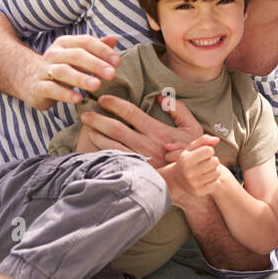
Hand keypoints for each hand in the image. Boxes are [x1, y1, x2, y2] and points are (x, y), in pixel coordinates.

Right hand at [23, 34, 121, 110]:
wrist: (27, 80)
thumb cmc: (60, 67)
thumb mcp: (77, 56)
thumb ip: (96, 48)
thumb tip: (114, 39)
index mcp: (65, 43)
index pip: (85, 42)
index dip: (102, 50)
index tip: (117, 61)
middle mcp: (53, 54)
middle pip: (76, 55)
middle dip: (95, 64)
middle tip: (112, 74)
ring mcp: (44, 70)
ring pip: (63, 71)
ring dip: (81, 78)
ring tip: (97, 86)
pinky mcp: (38, 88)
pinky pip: (51, 89)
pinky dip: (65, 94)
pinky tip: (78, 99)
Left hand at [76, 95, 203, 167]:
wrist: (191, 180)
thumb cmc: (191, 152)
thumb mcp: (192, 128)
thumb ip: (179, 109)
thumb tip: (162, 97)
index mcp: (158, 131)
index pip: (131, 113)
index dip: (115, 104)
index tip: (103, 99)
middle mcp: (146, 145)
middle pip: (116, 128)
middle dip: (98, 118)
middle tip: (85, 113)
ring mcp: (140, 159)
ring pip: (111, 145)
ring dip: (97, 135)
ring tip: (87, 127)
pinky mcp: (136, 171)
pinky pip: (115, 161)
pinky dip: (102, 153)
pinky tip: (93, 147)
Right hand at [159, 134, 222, 203]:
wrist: (176, 180)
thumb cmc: (187, 160)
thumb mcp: (191, 148)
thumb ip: (204, 140)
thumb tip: (217, 139)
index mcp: (186, 160)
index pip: (209, 150)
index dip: (208, 151)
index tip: (203, 154)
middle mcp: (189, 173)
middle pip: (215, 161)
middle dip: (212, 160)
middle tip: (205, 162)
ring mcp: (194, 184)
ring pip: (217, 172)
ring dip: (214, 170)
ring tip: (206, 170)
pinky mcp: (199, 192)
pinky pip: (217, 183)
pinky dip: (214, 180)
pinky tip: (207, 178)